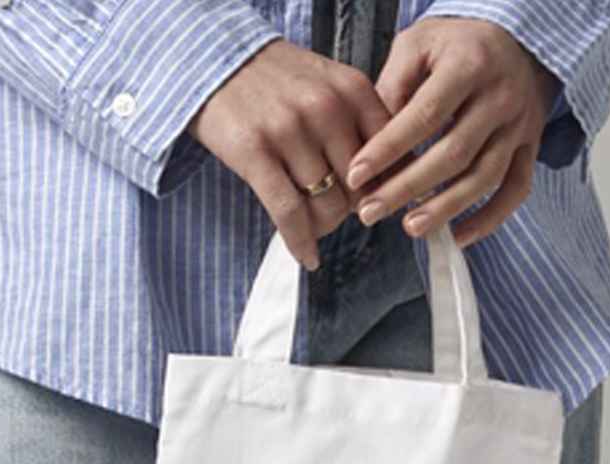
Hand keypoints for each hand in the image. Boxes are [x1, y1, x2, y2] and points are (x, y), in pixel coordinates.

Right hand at [186, 39, 394, 269]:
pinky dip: (300, 242)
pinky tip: (306, 257)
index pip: (391, 159)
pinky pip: (289, 213)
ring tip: (312, 224)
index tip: (375, 203)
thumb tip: (394, 184)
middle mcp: (326, 107)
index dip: (385, 190)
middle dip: (350, 211)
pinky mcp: (255, 152)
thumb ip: (363, 126)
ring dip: (322, 227)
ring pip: (328, 207)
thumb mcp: (331, 86)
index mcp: (353, 91)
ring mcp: (289, 129)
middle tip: (334, 212)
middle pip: (360, 190)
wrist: (215, 60)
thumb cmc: (280, 83)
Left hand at [344, 17, 561, 247]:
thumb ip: (393, 87)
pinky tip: (458, 237)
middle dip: (408, 188)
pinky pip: (515, 190)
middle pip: (454, 154)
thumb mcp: (418, 44)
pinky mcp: (530, 147)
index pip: (425, 115)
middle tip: (371, 212)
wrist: (517, 39)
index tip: (357, 176)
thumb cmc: (456, 44)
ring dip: (445, 208)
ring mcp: (519, 125)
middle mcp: (500, 97)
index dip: (389, 149)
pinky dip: (489, 219)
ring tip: (409, 228)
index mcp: (469, 65)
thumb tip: (370, 142)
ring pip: (484, 177)